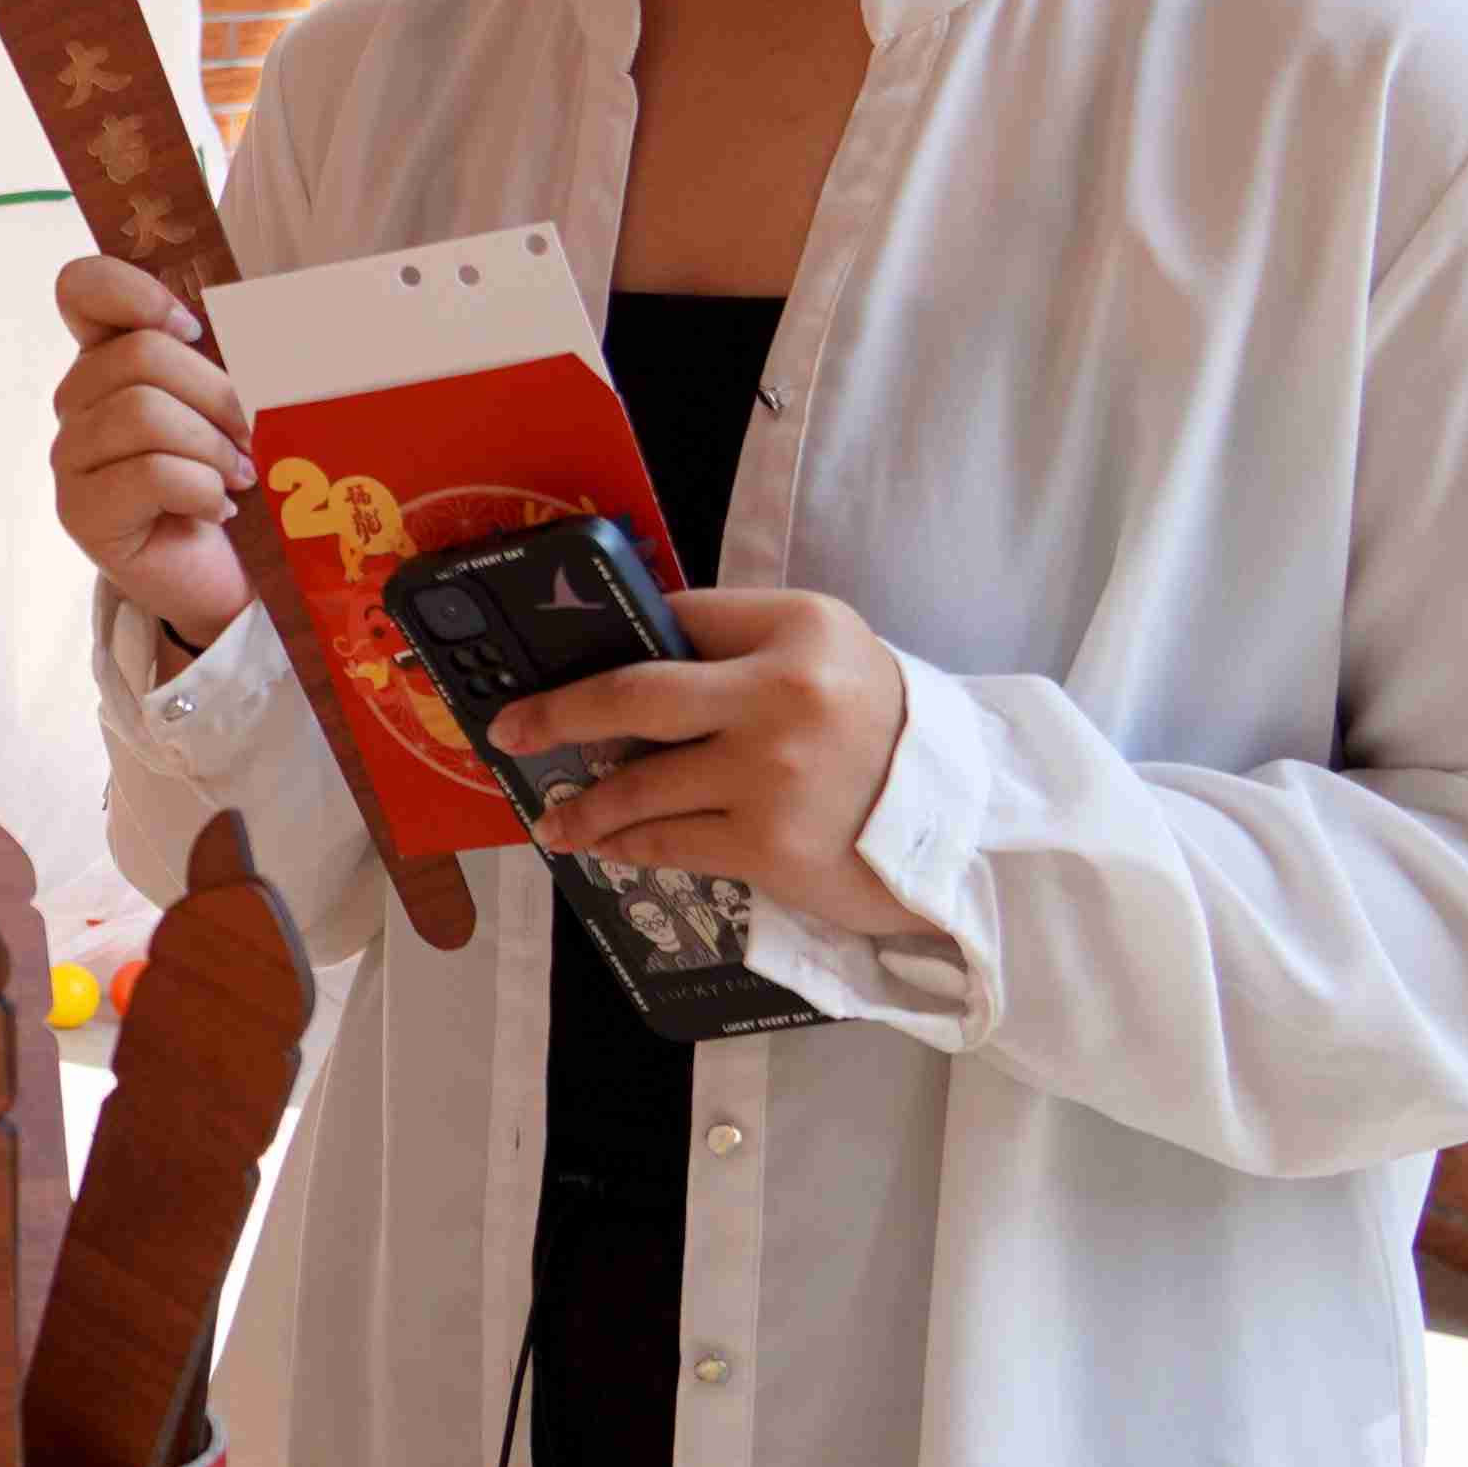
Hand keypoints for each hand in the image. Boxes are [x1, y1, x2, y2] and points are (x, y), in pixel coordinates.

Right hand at [49, 255, 256, 654]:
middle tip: (252, 434)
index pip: (81, 289)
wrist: (227, 575)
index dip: (135, 293)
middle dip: (215, 393)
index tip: (194, 329)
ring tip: (240, 476)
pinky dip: (202, 489)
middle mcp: (77, 402)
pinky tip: (218, 509)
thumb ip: (233, 357)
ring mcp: (71, 458)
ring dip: (212, 445)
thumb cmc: (231, 480)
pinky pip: (149, 474)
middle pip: (139, 355)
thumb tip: (273, 329)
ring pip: (142, 413)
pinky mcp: (82, 512)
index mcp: (108, 359)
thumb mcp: (235, 404)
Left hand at [492, 585, 934, 944]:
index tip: (550, 662)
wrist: (958, 818)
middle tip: (509, 730)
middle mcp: (781, 696)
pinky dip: (624, 845)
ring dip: (583, 805)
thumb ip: (737, 638)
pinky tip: (603, 846)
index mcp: (796, 629)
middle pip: (632, 696)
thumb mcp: (825, 648)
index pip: (675, 620)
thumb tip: (628, 646)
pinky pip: (666, 842)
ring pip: (638, 786)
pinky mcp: (766, 845)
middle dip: (557, 714)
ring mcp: (769, 776)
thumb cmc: (879, 724)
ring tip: (554, 818)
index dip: (609, 641)